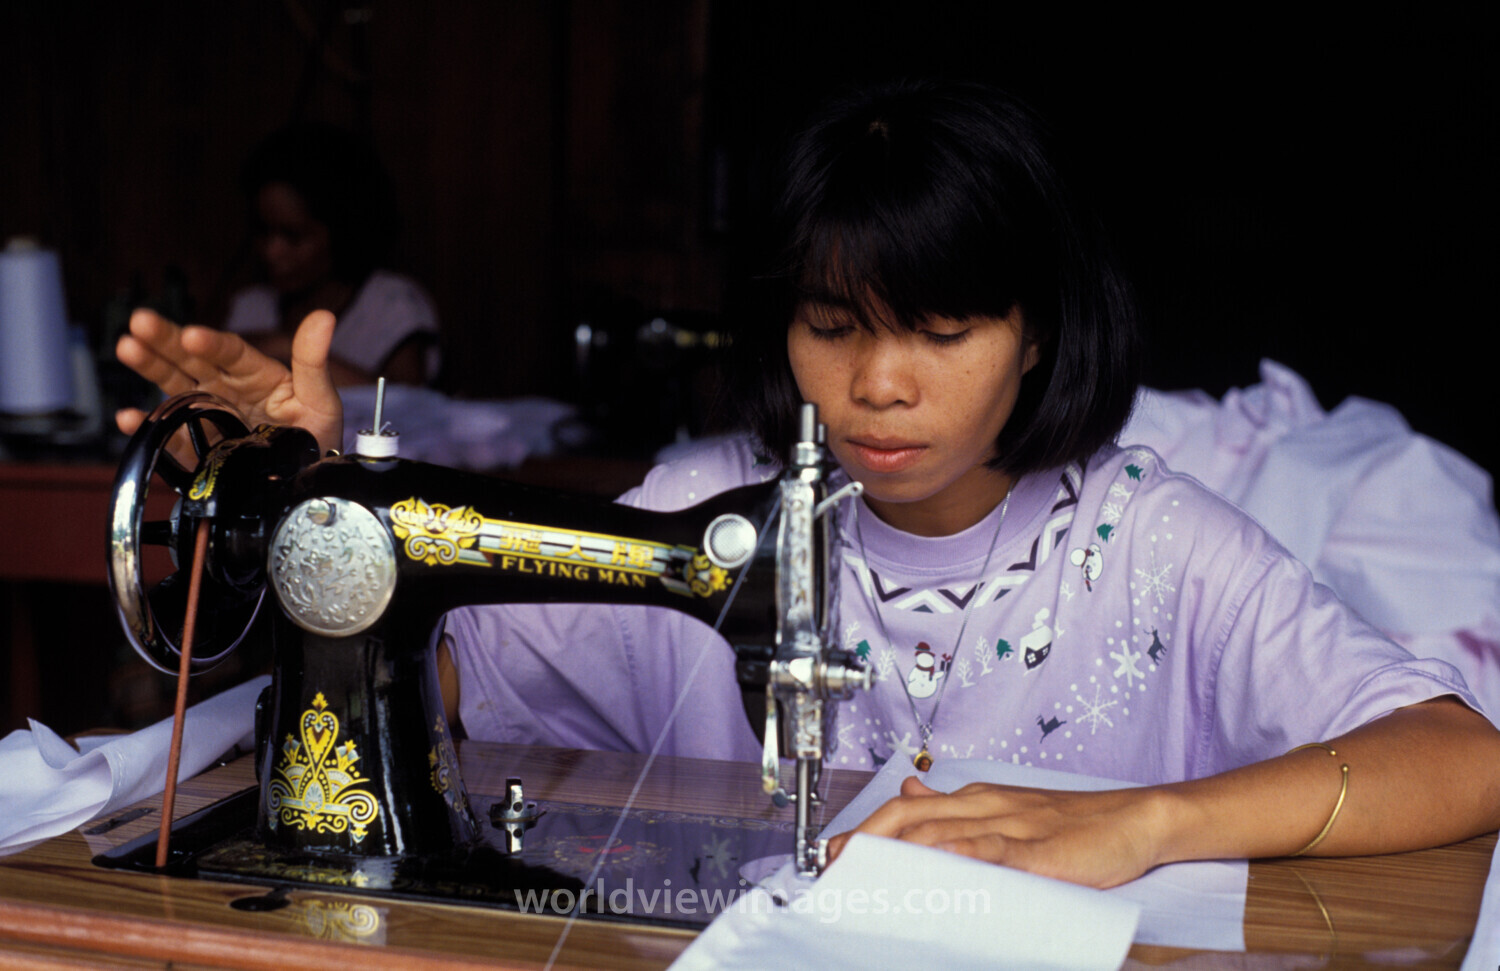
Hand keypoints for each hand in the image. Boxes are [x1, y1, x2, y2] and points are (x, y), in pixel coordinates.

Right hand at [115, 309, 343, 452]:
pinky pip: (168, 435)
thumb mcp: (320, 401)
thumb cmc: (315, 438)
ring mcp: (206, 416)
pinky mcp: (194, 449)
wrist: (304, 485)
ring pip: (174, 387)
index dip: (212, 344)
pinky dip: (147, 427)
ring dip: (149, 367)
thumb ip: (313, 362)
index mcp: (255, 375)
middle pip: (192, 360)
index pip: (230, 353)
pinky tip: (129, 417)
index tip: (193, 336)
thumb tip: (323, 317)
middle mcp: (226, 390)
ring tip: (127, 347)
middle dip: (165, 340)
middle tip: (140, 321)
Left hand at [826, 775, 1167, 888]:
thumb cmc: (1071, 823)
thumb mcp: (1005, 807)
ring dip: (900, 853)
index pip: (906, 810)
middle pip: (911, 818)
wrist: (1133, 818)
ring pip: (943, 833)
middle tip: (837, 867)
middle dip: (868, 841)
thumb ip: (956, 807)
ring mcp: (1012, 827)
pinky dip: (964, 856)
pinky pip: (995, 851)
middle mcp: (985, 807)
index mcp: (974, 801)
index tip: (835, 852)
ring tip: (868, 873)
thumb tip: (910, 792)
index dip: (867, 830)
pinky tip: (942, 864)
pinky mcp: (1040, 851)